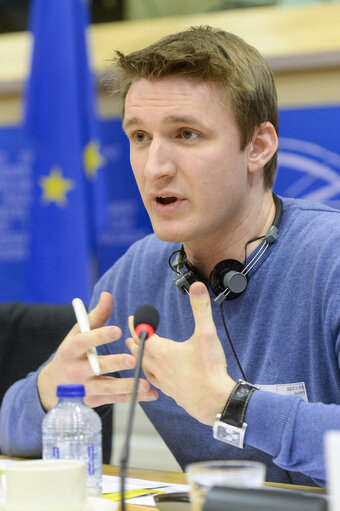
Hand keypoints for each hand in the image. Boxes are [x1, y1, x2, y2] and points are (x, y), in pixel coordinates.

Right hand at [37, 292, 157, 410]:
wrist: (53, 385)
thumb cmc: (72, 353)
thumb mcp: (78, 333)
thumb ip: (95, 316)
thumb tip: (108, 295)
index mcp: (70, 350)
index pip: (84, 341)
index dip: (99, 336)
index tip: (118, 330)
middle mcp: (75, 370)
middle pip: (96, 367)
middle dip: (114, 363)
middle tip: (132, 359)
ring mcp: (84, 388)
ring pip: (107, 388)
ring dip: (127, 386)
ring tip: (145, 384)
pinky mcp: (92, 401)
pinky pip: (114, 399)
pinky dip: (132, 397)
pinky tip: (149, 394)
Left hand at [126, 282, 234, 424]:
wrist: (214, 402)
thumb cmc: (209, 369)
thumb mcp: (207, 334)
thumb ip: (201, 309)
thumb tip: (198, 287)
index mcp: (162, 351)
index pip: (142, 334)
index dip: (137, 324)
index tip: (131, 317)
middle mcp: (158, 366)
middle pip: (139, 351)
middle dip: (134, 341)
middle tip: (131, 334)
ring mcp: (162, 381)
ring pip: (143, 367)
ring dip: (138, 358)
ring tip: (136, 353)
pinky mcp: (170, 392)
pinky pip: (152, 381)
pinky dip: (148, 374)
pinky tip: (154, 377)